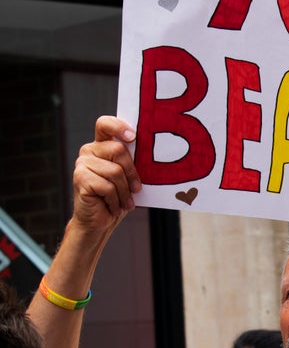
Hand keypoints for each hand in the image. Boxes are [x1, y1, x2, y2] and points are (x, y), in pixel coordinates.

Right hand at [73, 116, 140, 233]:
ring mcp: (82, 164)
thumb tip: (149, 153)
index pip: (105, 124)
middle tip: (136, 190)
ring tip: (124, 203)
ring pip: (115, 172)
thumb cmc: (116, 199)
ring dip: (124, 192)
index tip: (132, 136)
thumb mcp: (127, 178)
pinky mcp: (80, 179)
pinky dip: (115, 201)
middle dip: (132, 173)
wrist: (98, 222)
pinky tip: (113, 207)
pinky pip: (107, 187)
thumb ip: (131, 162)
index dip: (118, 126)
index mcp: (101, 146)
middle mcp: (89, 151)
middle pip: (118, 150)